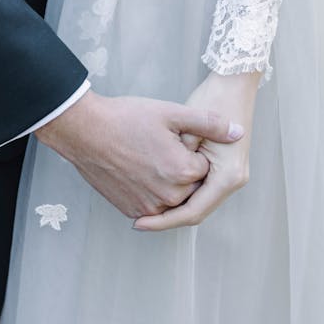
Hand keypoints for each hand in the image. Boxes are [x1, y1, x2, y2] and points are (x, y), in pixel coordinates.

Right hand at [35, 90, 244, 219]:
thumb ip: (210, 123)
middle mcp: (168, 196)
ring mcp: (148, 207)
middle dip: (183, 168)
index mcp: (182, 171)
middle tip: (161, 146)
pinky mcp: (132, 210)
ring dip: (169, 181)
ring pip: (174, 197)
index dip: (192, 150)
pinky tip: (140, 169)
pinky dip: (154, 191)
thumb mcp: (172, 113)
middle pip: (191, 185)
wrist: (84, 132)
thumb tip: (238, 133)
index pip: (204, 167)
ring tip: (149, 155)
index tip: (175, 138)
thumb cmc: (126, 119)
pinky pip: (155, 205)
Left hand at [133, 71, 260, 230]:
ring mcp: (231, 176)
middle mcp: (233, 180)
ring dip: (173, 209)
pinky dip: (180, 196)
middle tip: (137, 221)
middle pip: (196, 211)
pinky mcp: (224, 170)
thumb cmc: (213, 98)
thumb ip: (177, 157)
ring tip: (144, 210)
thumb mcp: (188, 127)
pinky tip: (159, 194)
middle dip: (166, 219)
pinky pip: (201, 192)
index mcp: (228, 175)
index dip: (164, 221)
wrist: (234, 83)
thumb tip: (154, 185)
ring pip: (198, 203)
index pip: (193, 211)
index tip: (138, 223)